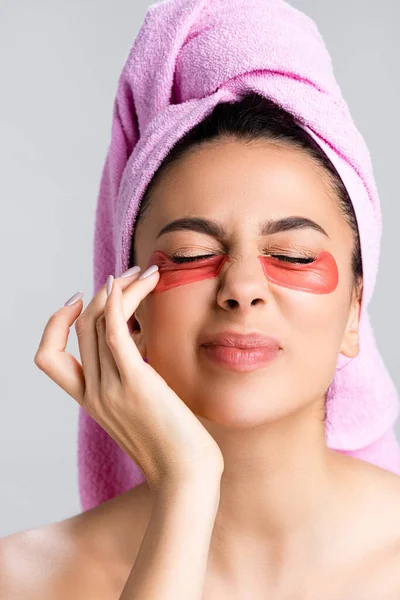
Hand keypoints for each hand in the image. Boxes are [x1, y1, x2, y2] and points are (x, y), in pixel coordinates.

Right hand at [34, 267, 223, 495]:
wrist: (187, 480)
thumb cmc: (174, 449)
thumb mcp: (142, 413)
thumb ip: (132, 383)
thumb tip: (143, 349)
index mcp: (90, 402)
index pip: (49, 358)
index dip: (55, 325)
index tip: (78, 300)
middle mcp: (93, 394)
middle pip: (81, 328)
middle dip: (101, 292)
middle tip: (130, 272)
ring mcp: (111, 389)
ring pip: (97, 323)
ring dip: (120, 289)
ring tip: (144, 271)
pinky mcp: (136, 384)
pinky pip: (114, 333)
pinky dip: (116, 303)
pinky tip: (128, 283)